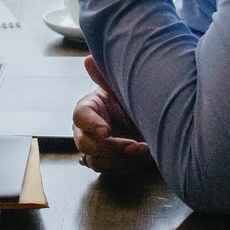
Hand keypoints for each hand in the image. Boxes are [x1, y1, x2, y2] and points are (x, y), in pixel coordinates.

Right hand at [72, 56, 154, 176]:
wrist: (149, 118)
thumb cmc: (131, 99)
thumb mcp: (121, 87)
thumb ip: (104, 76)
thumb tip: (89, 59)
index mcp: (88, 108)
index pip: (80, 116)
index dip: (91, 124)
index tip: (106, 130)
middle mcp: (86, 130)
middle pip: (84, 144)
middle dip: (109, 147)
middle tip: (133, 145)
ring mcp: (95, 149)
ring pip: (96, 161)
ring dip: (120, 159)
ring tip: (144, 150)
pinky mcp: (107, 163)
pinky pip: (110, 171)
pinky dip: (127, 166)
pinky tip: (142, 157)